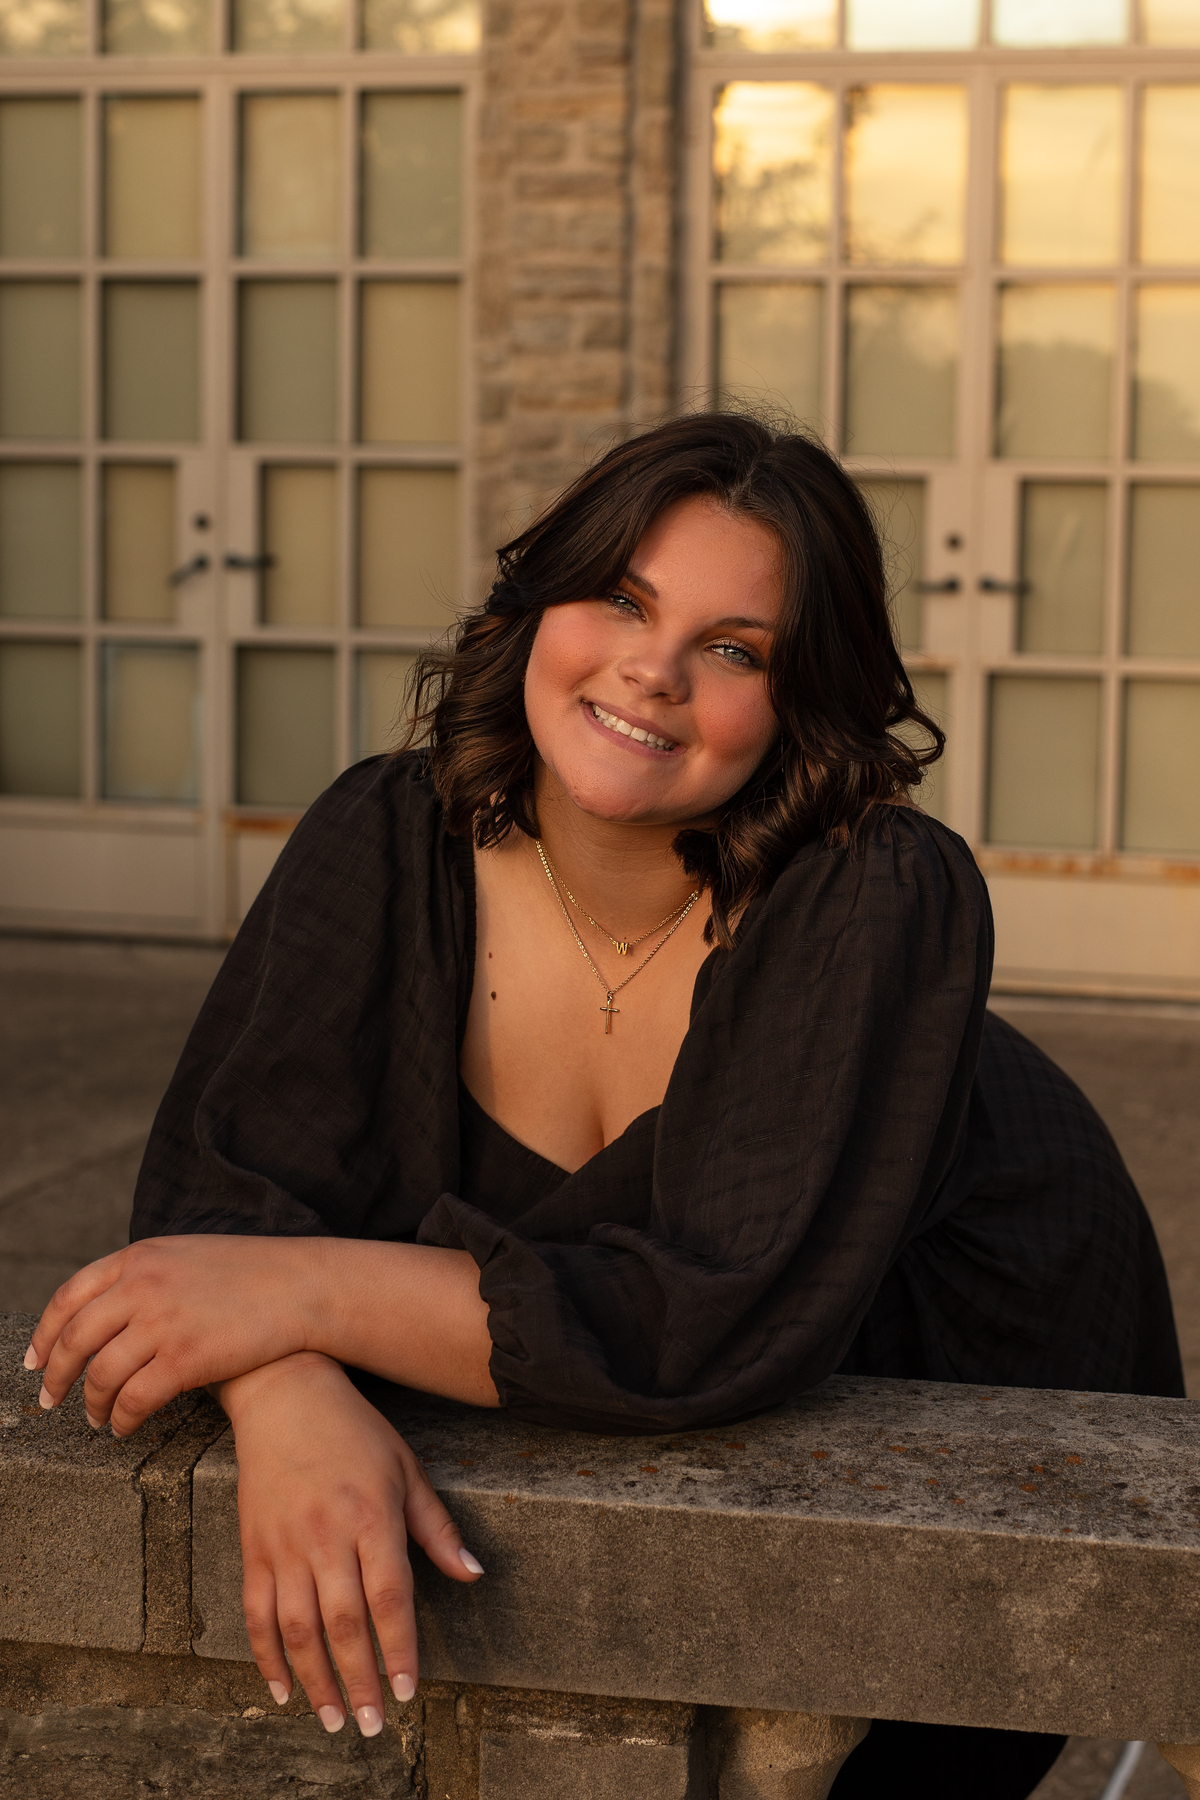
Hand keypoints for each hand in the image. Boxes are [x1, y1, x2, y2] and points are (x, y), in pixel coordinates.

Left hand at [25, 1235, 320, 1434]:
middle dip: (56, 1376)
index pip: (70, 1297)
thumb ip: (145, 1274)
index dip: (44, 1333)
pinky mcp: (186, 1357)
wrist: (301, 1285)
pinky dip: (124, 1419)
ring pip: (102, 1375)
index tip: (34, 1360)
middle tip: (51, 1400)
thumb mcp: (187, 1256)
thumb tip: (109, 1310)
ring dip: (94, 1404)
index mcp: (140, 1258)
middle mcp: (143, 1286)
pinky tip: (127, 1428)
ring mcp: (163, 1321)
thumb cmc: (252, 1274)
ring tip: (98, 1420)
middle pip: (76, 1339)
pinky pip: (136, 1399)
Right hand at [219, 1351, 483, 1735]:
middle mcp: (326, 1534)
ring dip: (317, 1680)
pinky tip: (284, 1689)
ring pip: (298, 1628)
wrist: (283, 1391)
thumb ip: (436, 1527)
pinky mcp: (253, 1546)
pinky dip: (267, 1657)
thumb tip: (473, 1574)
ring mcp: (284, 1543)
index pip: (389, 1597)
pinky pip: (256, 1613)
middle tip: (376, 1725)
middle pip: (344, 1624)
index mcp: (371, 1515)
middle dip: (361, 1681)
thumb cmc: (355, 1429)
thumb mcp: (406, 1468)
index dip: (400, 1649)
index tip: (411, 1691)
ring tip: (335, 1719)